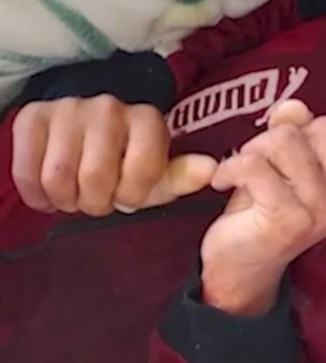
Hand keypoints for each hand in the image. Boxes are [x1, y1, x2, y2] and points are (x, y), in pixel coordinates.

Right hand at [11, 95, 214, 215]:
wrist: (83, 130)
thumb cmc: (127, 161)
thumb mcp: (159, 173)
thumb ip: (182, 177)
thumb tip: (210, 170)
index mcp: (147, 120)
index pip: (143, 169)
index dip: (133, 195)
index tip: (128, 198)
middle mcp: (109, 108)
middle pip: (96, 177)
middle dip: (97, 203)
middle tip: (98, 201)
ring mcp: (68, 109)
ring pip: (59, 177)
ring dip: (66, 200)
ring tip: (75, 195)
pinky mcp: (32, 117)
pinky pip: (28, 172)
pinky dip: (37, 195)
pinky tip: (50, 195)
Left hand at [200, 101, 325, 314]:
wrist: (244, 267)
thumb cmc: (267, 212)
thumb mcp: (284, 166)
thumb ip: (294, 132)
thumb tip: (295, 106)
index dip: (307, 128)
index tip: (286, 153)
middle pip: (318, 127)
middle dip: (279, 136)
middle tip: (260, 163)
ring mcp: (321, 211)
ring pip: (285, 141)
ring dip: (253, 150)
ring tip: (243, 173)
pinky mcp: (290, 220)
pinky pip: (254, 165)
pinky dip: (229, 167)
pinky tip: (222, 183)